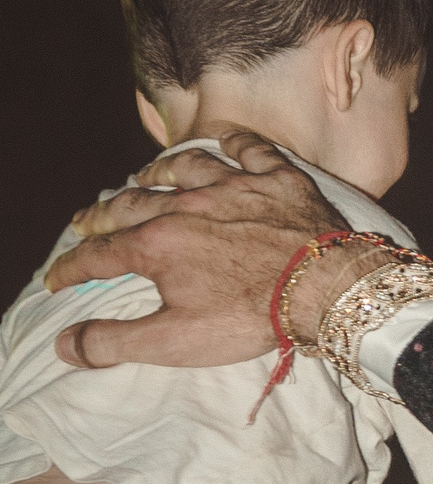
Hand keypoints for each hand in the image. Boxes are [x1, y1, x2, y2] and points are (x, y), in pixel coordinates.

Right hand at [44, 128, 362, 365]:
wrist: (326, 289)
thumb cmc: (251, 317)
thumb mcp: (175, 341)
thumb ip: (115, 342)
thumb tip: (65, 345)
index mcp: (159, 245)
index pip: (100, 256)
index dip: (72, 269)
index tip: (56, 279)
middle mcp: (189, 206)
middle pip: (132, 205)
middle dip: (102, 216)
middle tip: (86, 222)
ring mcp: (236, 188)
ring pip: (186, 168)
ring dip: (159, 171)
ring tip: (144, 176)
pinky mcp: (279, 181)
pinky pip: (252, 150)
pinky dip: (236, 142)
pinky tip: (228, 139)